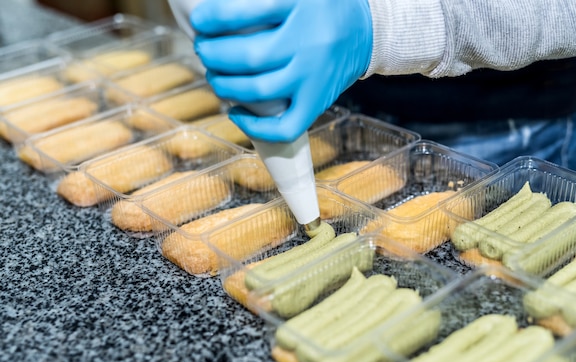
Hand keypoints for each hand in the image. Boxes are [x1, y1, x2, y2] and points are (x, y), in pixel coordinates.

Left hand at [191, 0, 372, 141]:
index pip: (246, 12)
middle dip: (213, 55)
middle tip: (203, 49)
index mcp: (301, 5)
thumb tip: (214, 8)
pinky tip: (234, 112)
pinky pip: (284, 127)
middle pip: (248, 56)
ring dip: (224, 86)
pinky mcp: (317, 102)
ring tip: (213, 75)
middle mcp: (309, 43)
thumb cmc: (322, 6)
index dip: (215, 18)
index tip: (200, 20)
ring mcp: (314, 77)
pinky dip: (253, 127)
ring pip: (258, 91)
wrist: (367, 30)